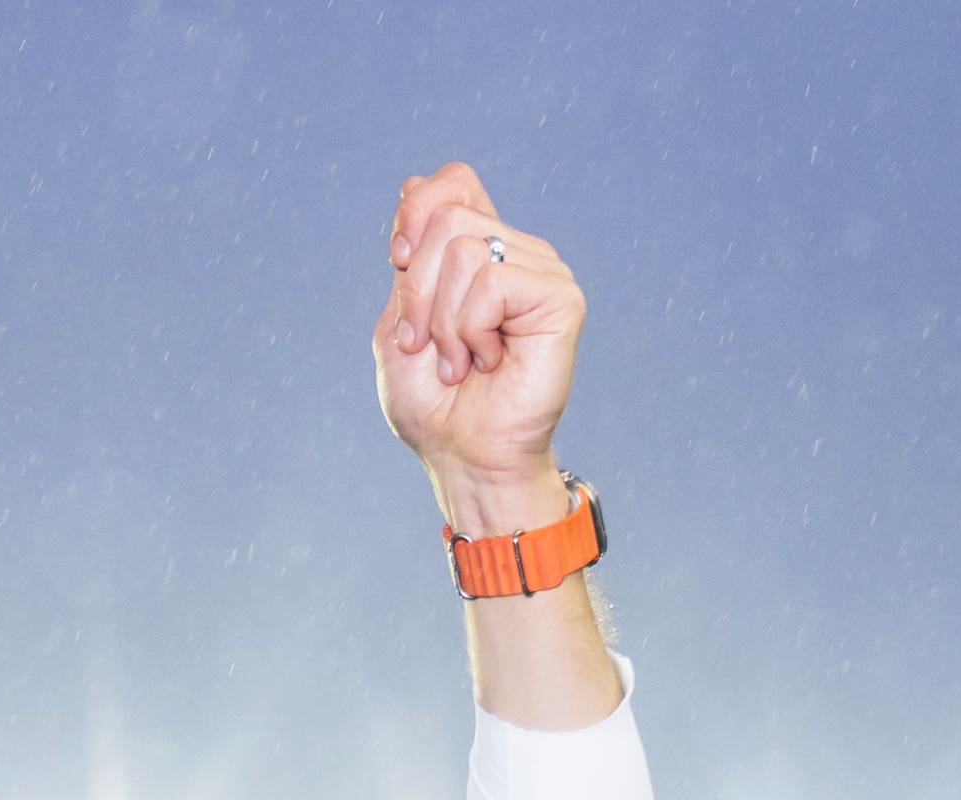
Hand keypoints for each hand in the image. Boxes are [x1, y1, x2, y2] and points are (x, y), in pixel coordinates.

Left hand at [372, 161, 582, 533]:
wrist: (463, 457)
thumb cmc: (433, 403)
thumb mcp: (399, 320)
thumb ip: (409, 257)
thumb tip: (411, 185)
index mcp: (478, 250)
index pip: (453, 182)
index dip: (416, 212)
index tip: (399, 264)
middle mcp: (515, 252)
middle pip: (448, 218)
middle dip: (420, 291)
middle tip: (432, 347)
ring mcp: (542, 272)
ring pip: (467, 250)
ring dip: (445, 322)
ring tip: (461, 361)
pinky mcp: (561, 299)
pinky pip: (493, 283)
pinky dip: (471, 330)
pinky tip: (488, 362)